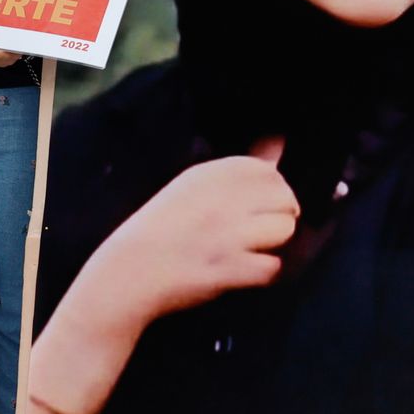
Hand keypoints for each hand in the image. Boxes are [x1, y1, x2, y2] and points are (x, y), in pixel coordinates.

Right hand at [82, 137, 295, 332]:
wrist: (128, 272)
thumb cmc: (163, 228)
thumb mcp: (194, 186)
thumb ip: (241, 168)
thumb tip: (281, 142)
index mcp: (211, 175)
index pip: (269, 172)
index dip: (272, 191)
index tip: (258, 207)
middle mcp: (221, 199)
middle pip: (285, 198)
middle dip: (280, 215)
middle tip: (258, 231)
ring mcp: (226, 234)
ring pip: (285, 229)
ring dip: (274, 243)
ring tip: (251, 250)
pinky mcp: (229, 268)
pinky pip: (273, 266)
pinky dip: (264, 272)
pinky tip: (245, 271)